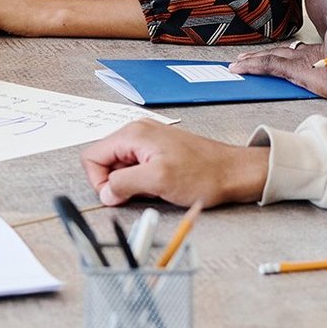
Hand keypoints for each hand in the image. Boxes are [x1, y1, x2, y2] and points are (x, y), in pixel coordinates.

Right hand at [80, 120, 266, 207]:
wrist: (234, 172)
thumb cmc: (205, 173)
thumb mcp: (158, 181)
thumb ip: (123, 184)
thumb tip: (105, 193)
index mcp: (133, 134)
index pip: (92, 157)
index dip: (99, 181)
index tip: (117, 195)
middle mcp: (137, 133)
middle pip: (105, 161)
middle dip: (117, 183)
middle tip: (139, 192)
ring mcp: (148, 141)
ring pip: (120, 167)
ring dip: (131, 183)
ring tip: (154, 188)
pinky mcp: (158, 151)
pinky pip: (136, 168)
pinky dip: (143, 181)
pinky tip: (160, 185)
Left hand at [227, 42, 326, 102]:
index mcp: (324, 58)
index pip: (297, 56)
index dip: (282, 56)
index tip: (271, 57)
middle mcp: (311, 56)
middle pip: (281, 54)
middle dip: (262, 56)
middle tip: (244, 58)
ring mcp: (303, 61)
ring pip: (270, 58)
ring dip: (252, 61)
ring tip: (236, 64)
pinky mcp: (298, 70)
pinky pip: (268, 65)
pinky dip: (251, 65)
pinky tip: (238, 67)